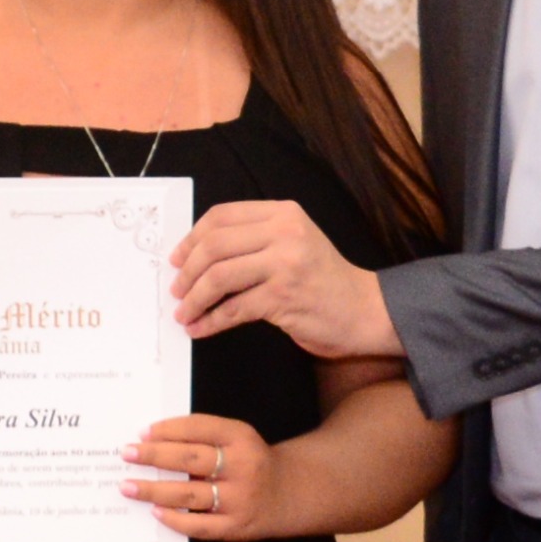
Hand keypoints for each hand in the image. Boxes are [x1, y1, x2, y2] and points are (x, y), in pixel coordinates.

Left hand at [122, 412, 280, 541]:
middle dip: (154, 456)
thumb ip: (203, 437)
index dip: (168, 429)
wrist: (290, 492)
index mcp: (241, 438)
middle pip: (190, 459)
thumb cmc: (250, 462)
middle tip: (127, 454)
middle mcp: (242, 466)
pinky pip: (200, 526)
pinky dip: (175, 519)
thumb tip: (152, 441)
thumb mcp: (236, 439)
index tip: (143, 433)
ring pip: (189, 494)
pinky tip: (156, 512)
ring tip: (128, 486)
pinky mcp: (236, 526)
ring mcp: (240, 498)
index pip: (199, 428)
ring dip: (154, 490)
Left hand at [171, 199, 397, 356]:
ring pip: (218, 277)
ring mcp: (285, 264)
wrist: (364, 309)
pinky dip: (210, 321)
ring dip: (194, 299)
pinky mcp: (283, 297)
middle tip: (176, 290)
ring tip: (184, 313)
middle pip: (214, 245)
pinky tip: (200, 328)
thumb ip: (253, 240)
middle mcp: (284, 232)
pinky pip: (233, 309)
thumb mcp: (292, 243)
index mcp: (282, 213)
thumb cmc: (321, 279)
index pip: (221, 216)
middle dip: (187, 271)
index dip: (191, 238)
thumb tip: (194, 255)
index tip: (177, 259)